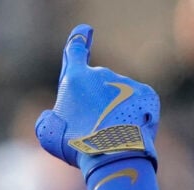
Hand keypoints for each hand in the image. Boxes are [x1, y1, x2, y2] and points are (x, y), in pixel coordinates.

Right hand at [35, 24, 159, 181]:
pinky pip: (135, 102)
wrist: (114, 153)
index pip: (75, 50)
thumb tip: (49, 115)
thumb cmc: (77, 143)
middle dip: (92, 100)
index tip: (84, 31)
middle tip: (88, 126)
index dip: (78, 40)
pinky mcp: (146, 94)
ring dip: (111, 111)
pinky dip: (130, 115)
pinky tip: (124, 132)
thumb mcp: (48, 134)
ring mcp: (127, 83)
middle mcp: (102, 74)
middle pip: (95, 83)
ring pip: (116, 95)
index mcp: (76, 78)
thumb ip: (47, 118)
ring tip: (107, 135)